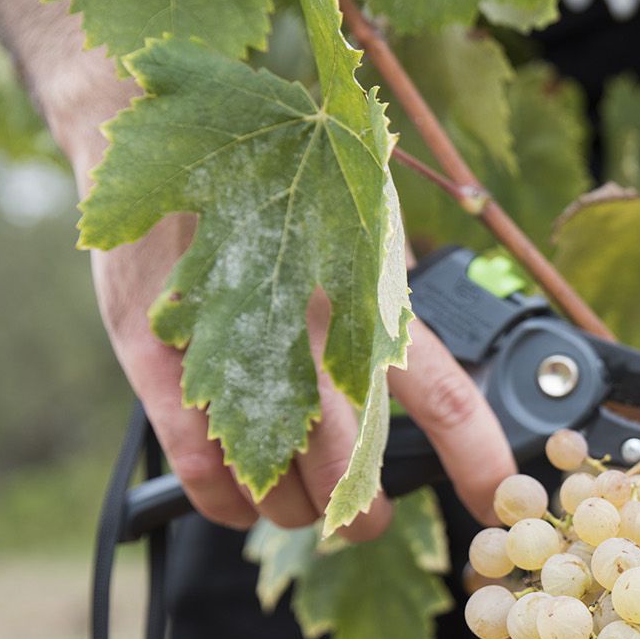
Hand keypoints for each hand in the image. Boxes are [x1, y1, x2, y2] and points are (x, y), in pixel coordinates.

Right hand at [60, 97, 514, 539]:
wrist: (144, 123)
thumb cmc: (267, 184)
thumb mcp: (350, 225)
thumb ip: (389, 296)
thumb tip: (445, 374)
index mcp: (363, 290)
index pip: (443, 394)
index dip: (477, 458)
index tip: (495, 501)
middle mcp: (303, 322)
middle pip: (354, 466)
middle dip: (365, 512)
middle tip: (365, 515)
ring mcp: (226, 344)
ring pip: (280, 483)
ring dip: (298, 510)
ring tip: (300, 499)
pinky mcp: (157, 360)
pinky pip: (206, 473)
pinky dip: (230, 505)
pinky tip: (242, 500)